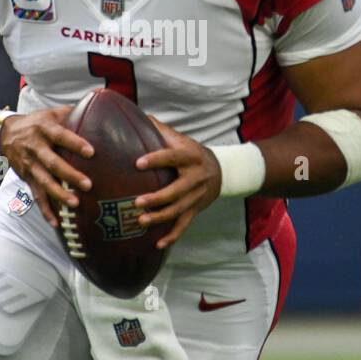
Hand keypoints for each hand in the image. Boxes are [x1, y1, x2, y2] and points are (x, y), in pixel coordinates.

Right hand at [0, 107, 92, 227]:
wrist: (6, 134)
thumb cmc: (37, 123)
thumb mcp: (51, 113)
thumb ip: (72, 112)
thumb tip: (99, 104)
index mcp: (44, 130)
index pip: (61, 136)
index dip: (75, 143)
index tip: (91, 152)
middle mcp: (36, 148)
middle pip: (53, 163)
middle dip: (69, 175)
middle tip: (88, 185)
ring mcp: (31, 165)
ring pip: (44, 182)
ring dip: (59, 195)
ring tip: (75, 204)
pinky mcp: (28, 179)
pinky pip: (37, 196)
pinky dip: (46, 211)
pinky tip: (56, 223)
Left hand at [134, 116, 222, 248]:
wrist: (223, 171)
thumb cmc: (193, 152)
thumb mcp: (182, 139)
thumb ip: (161, 130)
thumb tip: (138, 115)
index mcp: (190, 157)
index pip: (172, 157)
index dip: (156, 160)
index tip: (137, 163)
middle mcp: (196, 178)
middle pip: (176, 190)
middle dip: (157, 198)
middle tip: (137, 201)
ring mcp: (197, 196)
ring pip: (179, 210)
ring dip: (160, 218)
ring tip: (141, 221)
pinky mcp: (196, 209)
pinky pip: (184, 225)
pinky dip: (172, 236)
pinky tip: (157, 244)